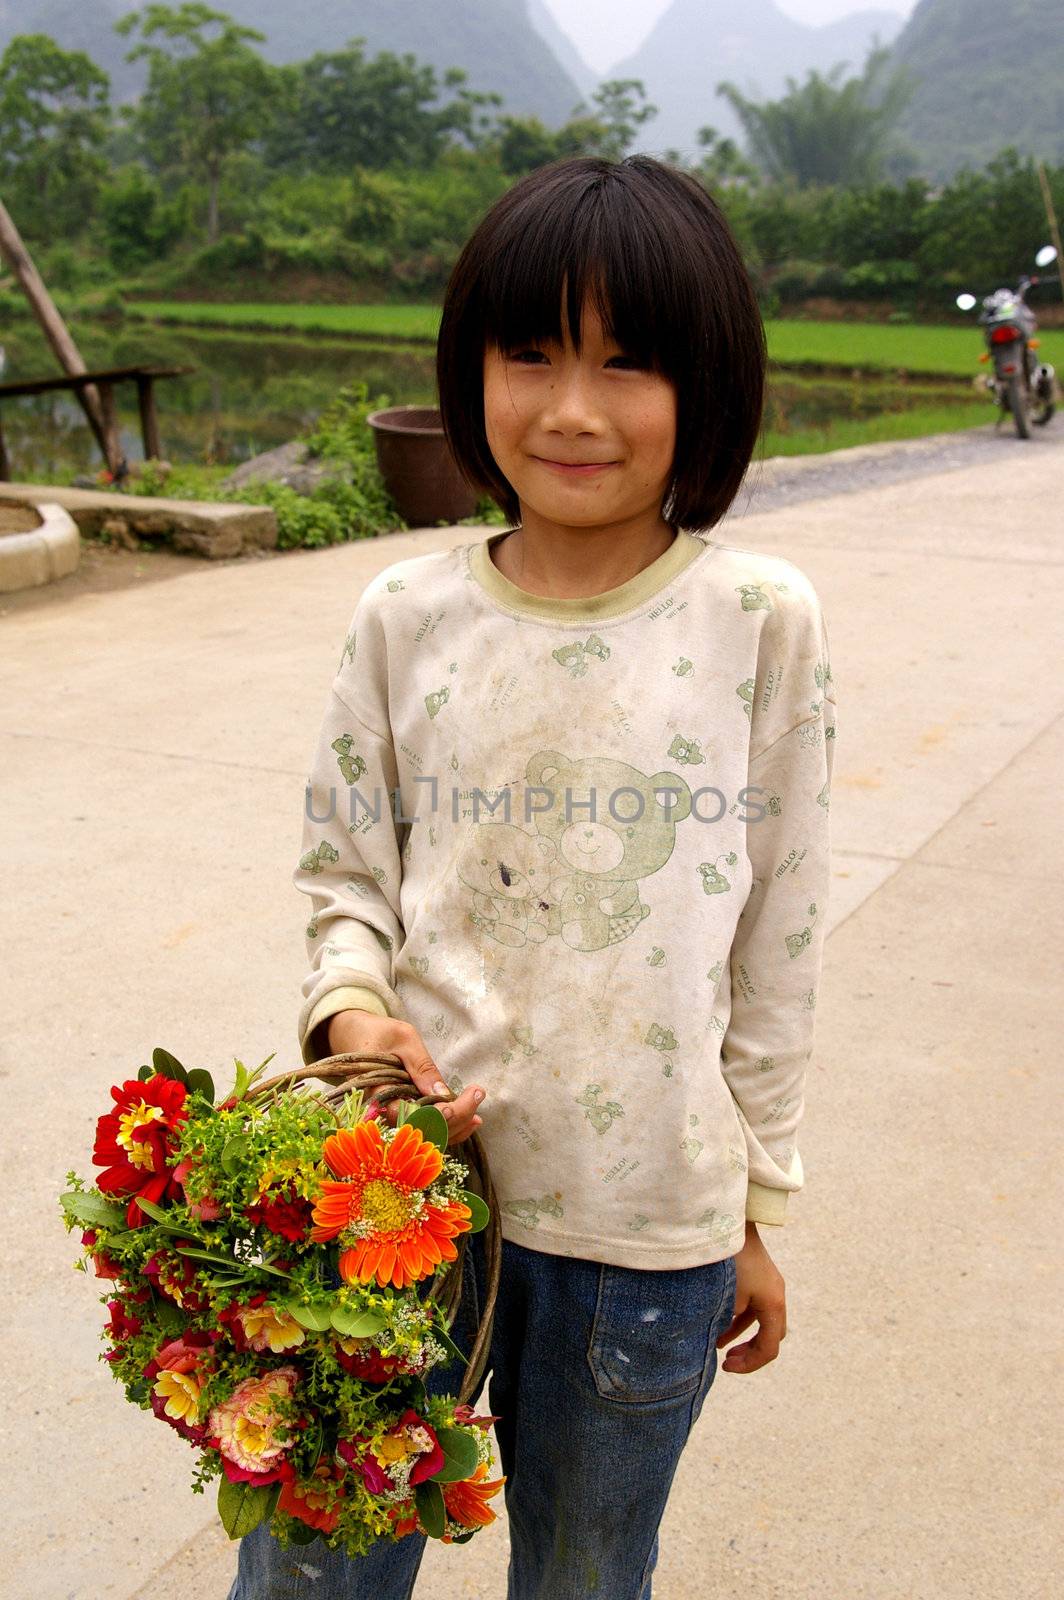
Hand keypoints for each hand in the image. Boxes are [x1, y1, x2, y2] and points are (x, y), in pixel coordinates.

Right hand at [325, 1010, 484, 1144]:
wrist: (355, 1036)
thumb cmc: (377, 1033)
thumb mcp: (403, 1039)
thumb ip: (421, 1066)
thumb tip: (443, 1094)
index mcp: (378, 1092)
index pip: (410, 1117)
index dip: (437, 1116)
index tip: (459, 1102)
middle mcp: (383, 1112)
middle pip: (423, 1131)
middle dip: (455, 1118)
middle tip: (478, 1094)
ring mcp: (392, 1117)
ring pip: (427, 1135)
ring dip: (456, 1127)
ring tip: (478, 1111)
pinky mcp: (402, 1115)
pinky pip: (426, 1129)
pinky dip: (449, 1127)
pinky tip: (471, 1119)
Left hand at [715, 1221, 786, 1373]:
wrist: (728, 1219)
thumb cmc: (726, 1259)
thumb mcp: (726, 1298)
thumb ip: (727, 1324)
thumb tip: (719, 1340)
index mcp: (773, 1303)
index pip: (769, 1347)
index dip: (750, 1364)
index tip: (726, 1366)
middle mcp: (776, 1294)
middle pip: (771, 1336)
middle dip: (751, 1352)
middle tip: (728, 1362)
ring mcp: (769, 1284)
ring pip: (762, 1322)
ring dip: (743, 1337)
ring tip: (719, 1347)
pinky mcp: (759, 1276)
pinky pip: (754, 1307)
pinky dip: (739, 1320)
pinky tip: (719, 1326)